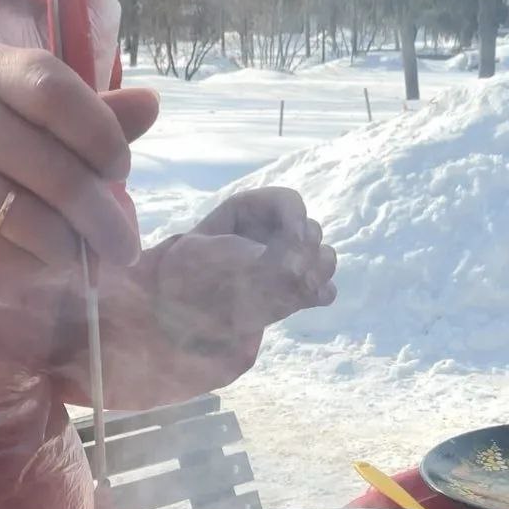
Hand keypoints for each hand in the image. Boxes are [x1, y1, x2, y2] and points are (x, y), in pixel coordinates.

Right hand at [0, 43, 158, 271]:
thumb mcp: (18, 104)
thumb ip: (85, 110)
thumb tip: (151, 105)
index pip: (55, 93)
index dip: (101, 136)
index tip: (120, 169)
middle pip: (56, 173)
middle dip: (104, 218)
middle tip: (126, 245)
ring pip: (36, 223)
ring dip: (73, 248)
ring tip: (85, 253)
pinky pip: (9, 255)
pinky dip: (38, 263)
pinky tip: (43, 258)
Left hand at [152, 187, 336, 364]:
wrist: (183, 306)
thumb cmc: (188, 274)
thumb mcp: (207, 254)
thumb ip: (249, 256)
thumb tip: (293, 270)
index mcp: (250, 211)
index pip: (287, 202)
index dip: (294, 217)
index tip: (292, 239)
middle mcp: (274, 233)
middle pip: (311, 229)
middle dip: (305, 247)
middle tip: (287, 270)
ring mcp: (287, 261)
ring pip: (324, 256)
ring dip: (317, 268)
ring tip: (295, 285)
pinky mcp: (295, 290)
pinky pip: (325, 288)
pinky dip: (320, 292)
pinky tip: (303, 298)